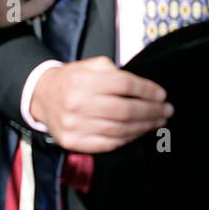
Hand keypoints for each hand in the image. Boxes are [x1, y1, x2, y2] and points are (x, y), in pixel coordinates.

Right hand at [30, 57, 171, 153]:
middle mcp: (78, 103)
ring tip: (158, 122)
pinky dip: (128, 139)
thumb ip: (115, 73)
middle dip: (151, 111)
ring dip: (144, 127)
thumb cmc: (72, 79)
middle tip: (167, 110)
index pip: (124, 85)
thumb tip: (145, 89)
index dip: (147, 90)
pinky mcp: (73, 141)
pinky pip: (108, 143)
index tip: (161, 94)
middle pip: (125, 110)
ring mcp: (75, 125)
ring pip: (119, 129)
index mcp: (84, 80)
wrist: (42, 96)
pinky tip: (139, 133)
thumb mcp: (91, 65)